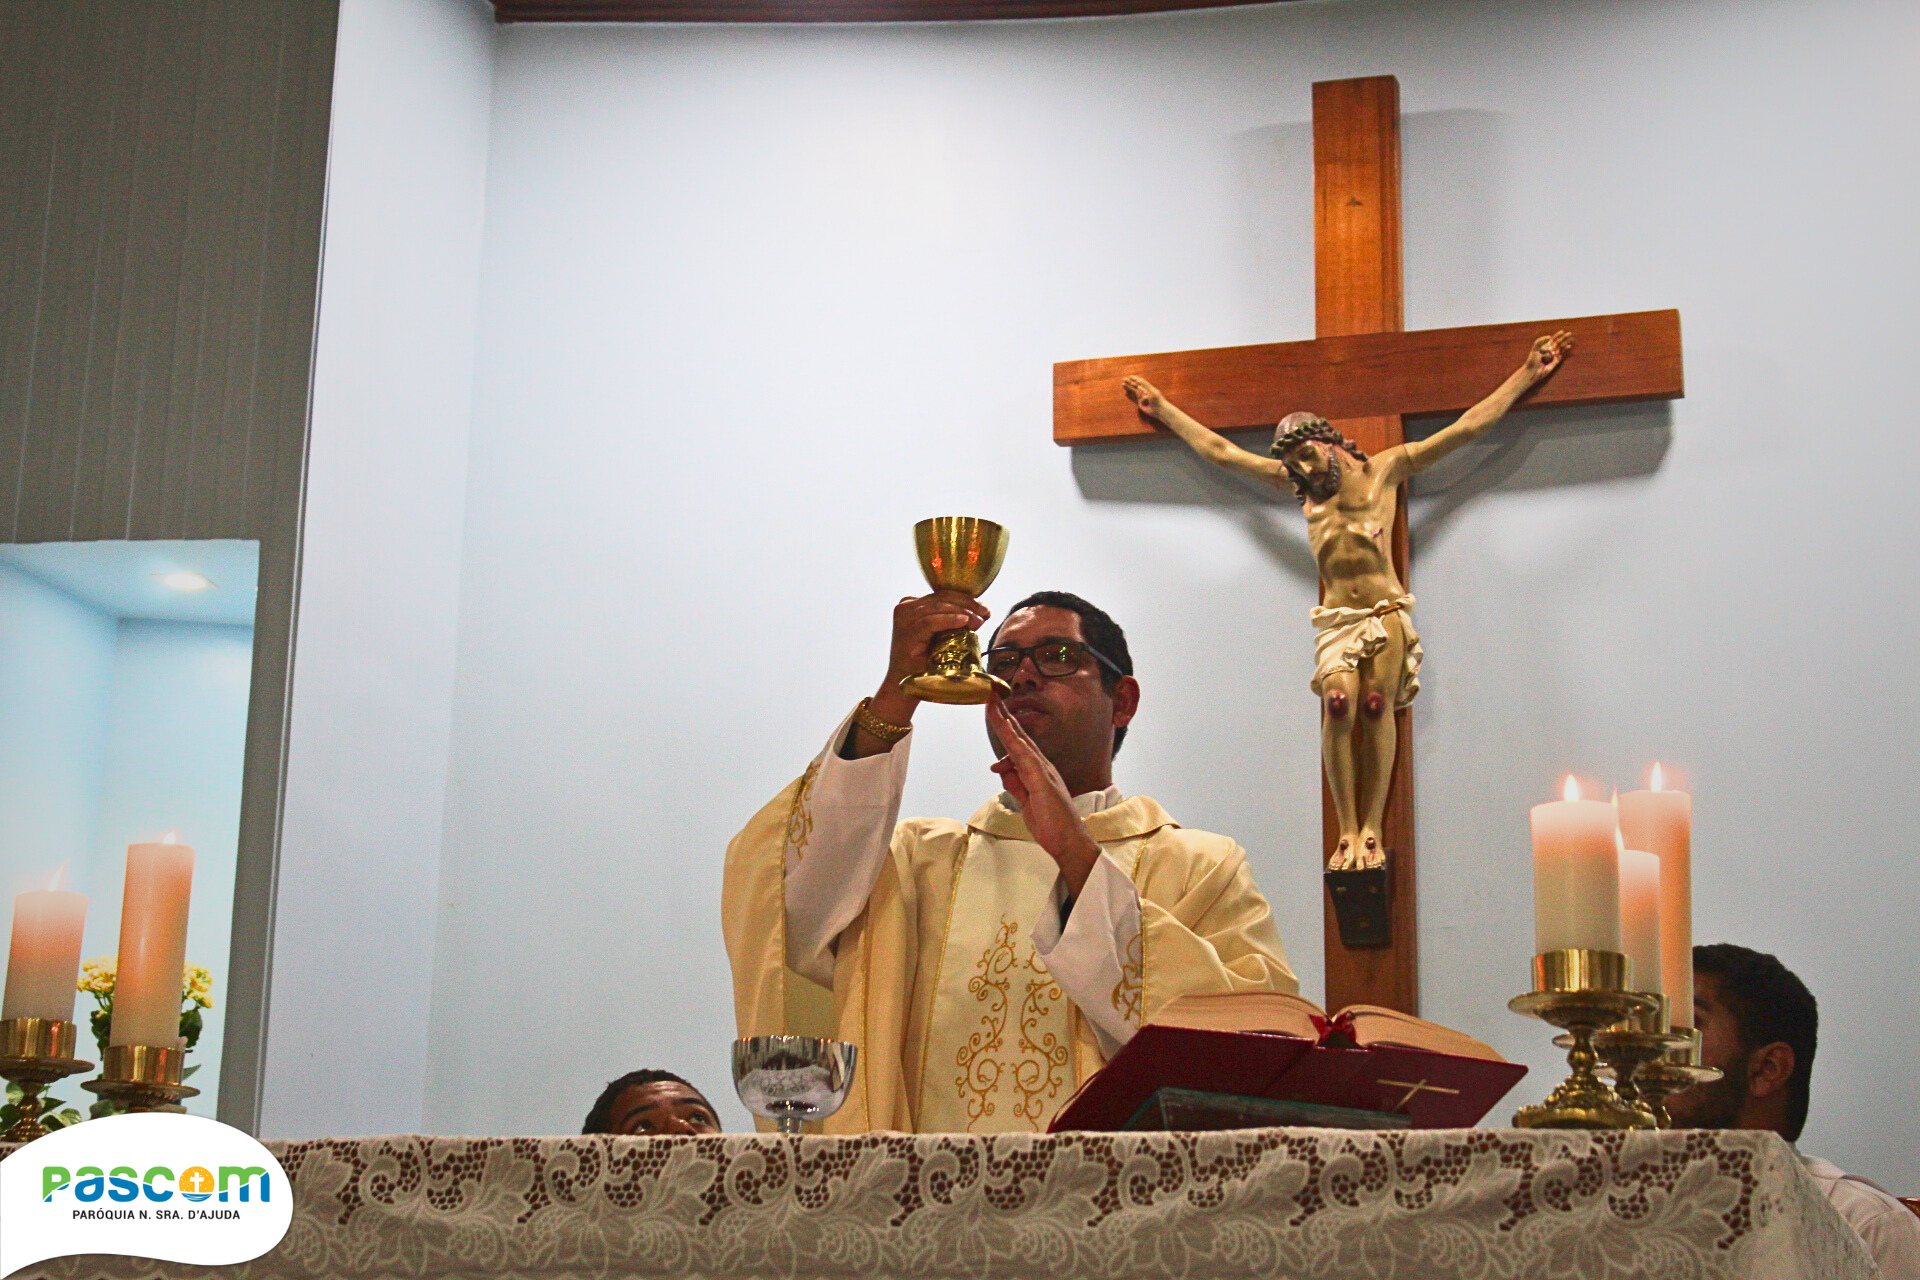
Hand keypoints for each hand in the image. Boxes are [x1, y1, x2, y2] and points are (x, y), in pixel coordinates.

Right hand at [885, 590, 989, 690]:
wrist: (904, 688)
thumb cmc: (924, 663)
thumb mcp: (939, 635)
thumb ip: (951, 620)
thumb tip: (979, 613)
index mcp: (912, 605)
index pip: (942, 595)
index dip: (966, 599)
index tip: (984, 609)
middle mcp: (905, 608)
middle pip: (941, 598)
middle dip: (967, 605)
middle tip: (985, 614)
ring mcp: (904, 619)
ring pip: (937, 607)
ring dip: (962, 612)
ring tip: (979, 621)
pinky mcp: (906, 633)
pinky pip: (930, 622)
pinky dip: (949, 620)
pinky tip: (964, 622)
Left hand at [988, 698, 1100, 894]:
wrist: (1070, 842)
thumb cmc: (1052, 824)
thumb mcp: (1025, 801)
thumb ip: (1015, 783)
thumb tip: (1001, 768)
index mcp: (1037, 770)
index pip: (1017, 743)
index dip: (1004, 725)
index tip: (992, 708)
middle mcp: (1041, 766)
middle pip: (1018, 735)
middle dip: (1003, 714)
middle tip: (990, 694)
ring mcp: (1044, 771)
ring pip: (1020, 741)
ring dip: (1005, 722)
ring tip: (992, 704)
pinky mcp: (1044, 781)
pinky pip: (1026, 757)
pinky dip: (1015, 741)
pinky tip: (1006, 729)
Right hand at [1122, 375, 1167, 419]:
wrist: (1159, 410)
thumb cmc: (1157, 399)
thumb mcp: (1151, 391)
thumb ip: (1145, 385)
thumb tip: (1138, 379)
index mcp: (1148, 388)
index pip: (1140, 382)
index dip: (1135, 379)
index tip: (1130, 376)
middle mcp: (1145, 392)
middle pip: (1136, 386)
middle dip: (1130, 382)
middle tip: (1123, 379)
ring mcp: (1142, 398)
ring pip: (1134, 392)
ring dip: (1128, 388)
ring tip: (1123, 384)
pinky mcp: (1140, 404)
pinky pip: (1133, 399)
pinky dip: (1129, 396)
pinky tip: (1125, 393)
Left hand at [1525, 330, 1573, 378]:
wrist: (1533, 371)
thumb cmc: (1532, 360)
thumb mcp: (1535, 349)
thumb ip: (1540, 341)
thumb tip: (1549, 336)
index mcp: (1544, 347)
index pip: (1552, 339)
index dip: (1557, 335)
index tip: (1562, 331)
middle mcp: (1549, 350)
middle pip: (1558, 342)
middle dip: (1564, 338)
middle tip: (1570, 333)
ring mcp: (1553, 355)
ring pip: (1561, 347)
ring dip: (1566, 343)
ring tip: (1571, 338)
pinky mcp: (1556, 361)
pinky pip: (1562, 354)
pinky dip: (1565, 350)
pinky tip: (1569, 346)